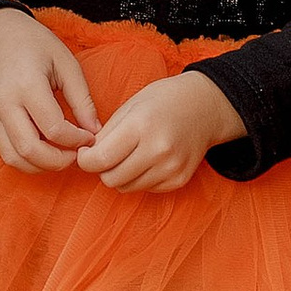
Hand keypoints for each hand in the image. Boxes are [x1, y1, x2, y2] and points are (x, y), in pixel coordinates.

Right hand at [0, 8, 99, 170]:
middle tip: (77, 155)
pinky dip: (26, 160)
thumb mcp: (65, 61)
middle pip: (30, 150)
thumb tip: (94, 130)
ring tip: (62, 156)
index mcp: (27, 85)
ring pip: (14, 158)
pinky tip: (45, 151)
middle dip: (59, 161)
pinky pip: (5, 151)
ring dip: (41, 166)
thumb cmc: (33, 42)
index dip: (76, 140)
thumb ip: (81, 98)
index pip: (53, 129)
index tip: (90, 136)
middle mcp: (5, 103)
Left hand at [76, 69, 244, 191]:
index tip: (85, 153)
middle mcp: (158, 150)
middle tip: (107, 154)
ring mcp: (171, 168)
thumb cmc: (163, 101)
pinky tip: (147, 160)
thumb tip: (85, 158)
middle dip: (102, 169)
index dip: (85, 160)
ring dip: (120, 175)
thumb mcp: (130, 106)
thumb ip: (106, 134)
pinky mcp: (179, 180)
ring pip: (126, 187)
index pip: (100, 159)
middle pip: (111, 178)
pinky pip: (145, 189)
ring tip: (129, 155)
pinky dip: (139, 178)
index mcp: (141, 126)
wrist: (205, 106)